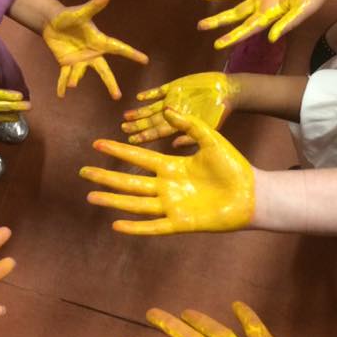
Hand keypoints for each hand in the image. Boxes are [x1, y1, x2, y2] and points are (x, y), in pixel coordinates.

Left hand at [43, 0, 148, 99]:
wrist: (52, 22)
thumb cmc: (69, 15)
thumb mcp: (81, 12)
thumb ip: (94, 5)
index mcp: (99, 41)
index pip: (119, 48)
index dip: (132, 54)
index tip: (145, 60)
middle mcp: (92, 53)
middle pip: (104, 71)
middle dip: (111, 84)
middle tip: (117, 96)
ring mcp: (80, 60)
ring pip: (80, 74)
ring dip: (75, 80)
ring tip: (72, 85)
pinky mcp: (67, 64)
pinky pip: (65, 76)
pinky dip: (62, 85)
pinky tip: (61, 95)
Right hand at [80, 110, 252, 233]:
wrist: (252, 193)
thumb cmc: (233, 167)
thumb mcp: (210, 140)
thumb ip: (190, 126)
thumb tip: (168, 109)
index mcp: (171, 167)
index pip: (138, 158)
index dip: (118, 150)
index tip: (98, 143)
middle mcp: (166, 186)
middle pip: (129, 181)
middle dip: (106, 176)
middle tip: (83, 172)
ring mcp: (171, 205)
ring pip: (135, 203)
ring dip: (113, 200)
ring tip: (91, 196)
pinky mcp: (181, 223)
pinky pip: (153, 226)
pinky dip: (136, 227)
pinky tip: (117, 224)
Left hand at [122, 72, 238, 145]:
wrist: (229, 90)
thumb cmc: (222, 111)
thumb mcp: (210, 128)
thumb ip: (192, 136)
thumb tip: (173, 146)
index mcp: (180, 124)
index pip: (158, 132)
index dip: (145, 136)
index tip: (131, 140)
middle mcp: (174, 113)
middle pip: (152, 121)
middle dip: (138, 126)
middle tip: (123, 129)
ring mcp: (173, 100)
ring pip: (152, 108)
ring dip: (140, 112)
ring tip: (126, 116)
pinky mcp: (176, 87)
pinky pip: (158, 91)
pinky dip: (149, 95)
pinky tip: (138, 98)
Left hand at [199, 0, 336, 48]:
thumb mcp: (303, 11)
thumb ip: (287, 24)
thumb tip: (270, 38)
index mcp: (269, 13)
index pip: (246, 28)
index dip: (232, 37)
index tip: (217, 45)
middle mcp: (262, 1)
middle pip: (235, 13)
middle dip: (218, 20)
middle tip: (200, 26)